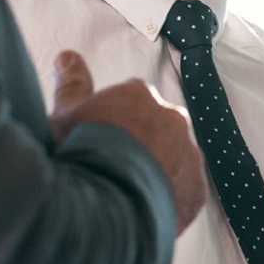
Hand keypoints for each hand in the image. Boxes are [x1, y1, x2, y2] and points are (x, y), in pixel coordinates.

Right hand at [49, 51, 205, 228]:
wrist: (103, 205)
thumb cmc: (81, 154)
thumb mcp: (65, 114)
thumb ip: (72, 83)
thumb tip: (68, 56)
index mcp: (141, 96)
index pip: (132, 100)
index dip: (114, 121)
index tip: (101, 139)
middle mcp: (173, 119)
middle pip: (157, 127)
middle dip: (141, 142)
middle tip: (114, 166)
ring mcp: (189, 155)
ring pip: (175, 158)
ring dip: (158, 168)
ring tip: (128, 191)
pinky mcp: (197, 190)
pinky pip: (185, 190)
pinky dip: (170, 197)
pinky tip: (144, 207)